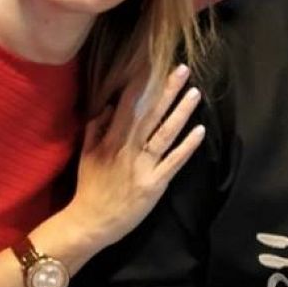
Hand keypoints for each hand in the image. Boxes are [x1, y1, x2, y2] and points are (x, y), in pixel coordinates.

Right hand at [67, 64, 205, 247]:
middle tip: (182, 69)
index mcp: (111, 140)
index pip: (129, 105)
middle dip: (167, 90)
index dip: (143, 85)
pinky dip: (187, 146)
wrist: (91, 222)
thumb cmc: (90, 187)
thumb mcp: (87, 154)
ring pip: (165, 133)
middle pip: (151, 114)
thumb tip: (109, 104)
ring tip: (195, 93)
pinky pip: (174, 161)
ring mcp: (143, 166)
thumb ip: (96, 128)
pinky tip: (200, 131)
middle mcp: (128, 149)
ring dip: (181, 112)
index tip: (154, 65)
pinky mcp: (155, 183)